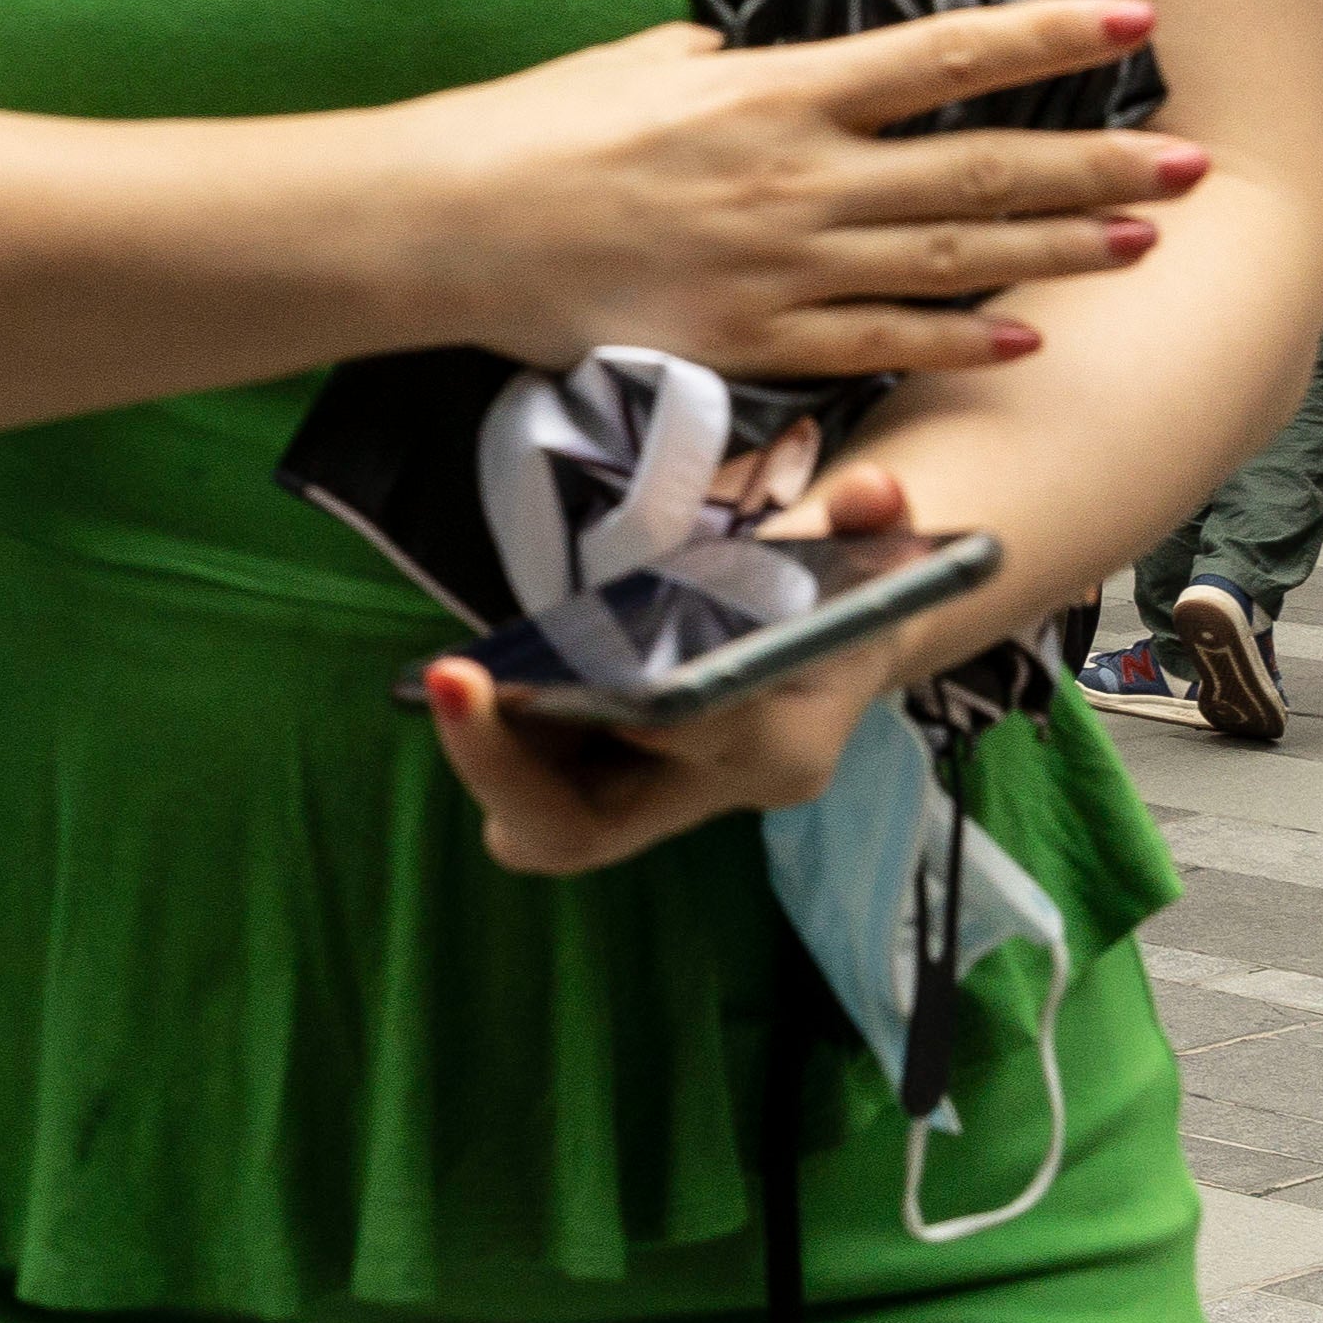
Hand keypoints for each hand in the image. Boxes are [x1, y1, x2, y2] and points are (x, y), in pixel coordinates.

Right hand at [418, 0, 1198, 380]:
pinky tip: (1024, 334)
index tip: (1131, 16)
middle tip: (1190, 162)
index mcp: (775, 91)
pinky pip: (879, 345)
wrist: (450, 226)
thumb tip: (789, 62)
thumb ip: (739, 64)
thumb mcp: (648, 60)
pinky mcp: (750, 343)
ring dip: (1057, 249)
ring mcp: (782, 268)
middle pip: (981, 168)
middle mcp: (799, 178)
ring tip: (1140, 241)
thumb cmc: (537, 129)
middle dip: (1098, 164)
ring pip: (953, 260)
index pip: (943, 55)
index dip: (1046, 35)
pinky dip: (958, 340)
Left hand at [419, 463, 926, 876]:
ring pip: (549, 828)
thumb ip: (871, 520)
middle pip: (586, 831)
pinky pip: (541, 800)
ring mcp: (662, 803)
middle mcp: (716, 794)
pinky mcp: (619, 789)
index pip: (701, 746)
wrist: (838, 651)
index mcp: (784, 747)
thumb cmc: (845, 600)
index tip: (582, 674)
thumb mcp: (871, 554)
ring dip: (493, 757)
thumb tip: (873, 490)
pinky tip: (478, 684)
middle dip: (507, 770)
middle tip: (449, 678)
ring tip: (452, 676)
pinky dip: (504, 747)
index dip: (643, 713)